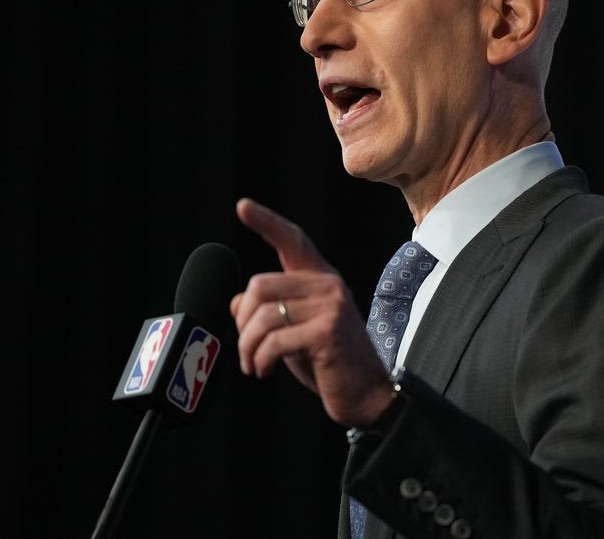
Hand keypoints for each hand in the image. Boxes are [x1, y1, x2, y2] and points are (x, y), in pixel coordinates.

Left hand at [230, 197, 393, 426]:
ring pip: (262, 315)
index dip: (266, 222)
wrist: (367, 397)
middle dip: (243, 322)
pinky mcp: (327, 331)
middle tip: (246, 349)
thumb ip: (271, 314)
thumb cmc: (331, 366)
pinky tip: (263, 371)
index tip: (242, 206)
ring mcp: (330, 306)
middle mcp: (328, 286)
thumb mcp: (295, 335)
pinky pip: (274, 340)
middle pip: (260, 285)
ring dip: (248, 347)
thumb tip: (236, 303)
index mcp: (322, 281)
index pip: (293, 241)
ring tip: (253, 365)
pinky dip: (259, 359)